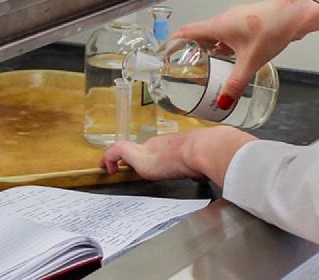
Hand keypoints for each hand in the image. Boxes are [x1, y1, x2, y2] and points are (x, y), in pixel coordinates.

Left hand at [100, 126, 255, 186]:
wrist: (206, 149)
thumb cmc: (211, 153)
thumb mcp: (204, 161)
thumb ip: (200, 166)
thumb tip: (207, 173)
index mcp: (173, 145)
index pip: (155, 149)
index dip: (145, 155)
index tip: (139, 162)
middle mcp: (158, 144)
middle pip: (137, 149)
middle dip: (128, 158)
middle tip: (117, 167)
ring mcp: (148, 149)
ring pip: (123, 149)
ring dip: (113, 158)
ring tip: (107, 168)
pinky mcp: (139, 156)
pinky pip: (116, 152)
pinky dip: (109, 158)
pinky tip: (107, 170)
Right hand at [172, 0, 318, 104]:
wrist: (295, 15)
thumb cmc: (273, 29)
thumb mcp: (251, 61)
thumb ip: (236, 83)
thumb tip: (224, 101)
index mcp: (218, 25)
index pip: (187, 31)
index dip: (174, 42)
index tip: (166, 53)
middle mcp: (224, 19)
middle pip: (200, 33)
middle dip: (191, 49)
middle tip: (185, 65)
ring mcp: (236, 19)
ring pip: (216, 33)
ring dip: (209, 47)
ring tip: (206, 65)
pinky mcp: (248, 21)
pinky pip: (229, 33)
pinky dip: (224, 45)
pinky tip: (231, 57)